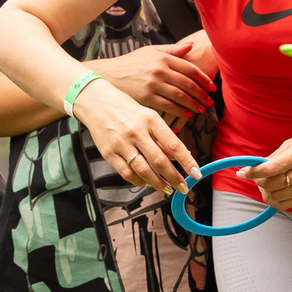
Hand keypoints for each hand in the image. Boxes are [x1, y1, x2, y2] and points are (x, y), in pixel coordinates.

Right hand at [72, 72, 200, 194]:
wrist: (95, 102)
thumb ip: (162, 137)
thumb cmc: (127, 109)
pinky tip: (146, 183)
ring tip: (167, 189)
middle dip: (174, 178)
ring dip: (158, 184)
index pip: (174, 144)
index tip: (196, 174)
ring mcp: (121, 143)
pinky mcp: (108, 153)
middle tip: (183, 188)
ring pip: (143, 171)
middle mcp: (137, 132)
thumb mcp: (148, 116)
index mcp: (151, 120)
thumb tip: (178, 157)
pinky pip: (127, 173)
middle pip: (160, 161)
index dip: (187, 162)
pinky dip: (139, 181)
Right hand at [95, 37, 216, 122]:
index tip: (212, 87)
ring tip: (202, 110)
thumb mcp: (151, 51)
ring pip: (180, 96)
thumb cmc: (131, 62)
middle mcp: (160, 70)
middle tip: (210, 102)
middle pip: (188, 84)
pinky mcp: (146, 97)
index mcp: (163, 57)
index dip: (204, 79)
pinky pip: (168, 106)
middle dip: (202, 94)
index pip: (190, 69)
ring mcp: (153, 84)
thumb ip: (172, 49)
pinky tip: (186, 115)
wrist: (110, 74)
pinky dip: (179, 111)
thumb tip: (191, 45)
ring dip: (194, 104)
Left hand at [247, 131, 291, 209]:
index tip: (241, 173)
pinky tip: (273, 192)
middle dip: (258, 182)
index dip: (252, 172)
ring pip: (276, 197)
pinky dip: (275, 200)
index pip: (269, 169)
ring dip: (265, 192)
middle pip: (271, 185)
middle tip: (256, 176)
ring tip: (265, 184)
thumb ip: (275, 155)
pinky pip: (287, 204)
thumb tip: (258, 165)